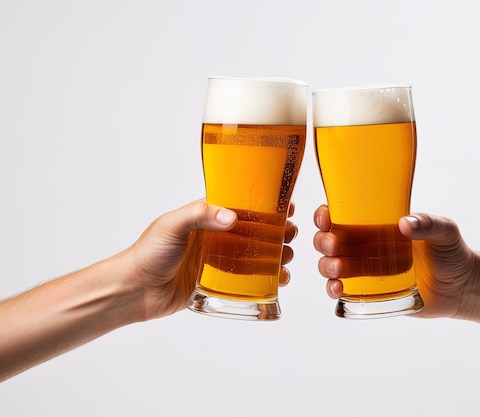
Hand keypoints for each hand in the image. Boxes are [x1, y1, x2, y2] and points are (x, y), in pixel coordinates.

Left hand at [125, 200, 296, 320]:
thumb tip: (231, 216)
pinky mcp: (219, 283)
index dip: (265, 205)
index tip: (286, 206)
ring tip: (288, 257)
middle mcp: (216, 237)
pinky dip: (267, 279)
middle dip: (277, 231)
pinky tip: (278, 280)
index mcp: (206, 217)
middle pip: (255, 230)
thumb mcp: (172, 226)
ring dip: (276, 254)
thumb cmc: (148, 253)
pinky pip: (248, 279)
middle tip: (290, 235)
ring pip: (256, 254)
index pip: (241, 205)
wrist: (134, 291)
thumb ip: (199, 214)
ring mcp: (219, 260)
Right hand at [313, 204, 479, 317]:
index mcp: (376, 225)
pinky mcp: (369, 293)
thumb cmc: (453, 253)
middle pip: (329, 239)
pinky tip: (337, 289)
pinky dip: (333, 289)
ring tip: (338, 271)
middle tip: (334, 245)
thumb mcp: (445, 231)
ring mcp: (365, 270)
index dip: (326, 215)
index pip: (342, 215)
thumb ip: (429, 223)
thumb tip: (405, 224)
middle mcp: (365, 245)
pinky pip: (341, 290)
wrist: (464, 288)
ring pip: (330, 264)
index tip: (326, 217)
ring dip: (326, 266)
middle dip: (323, 241)